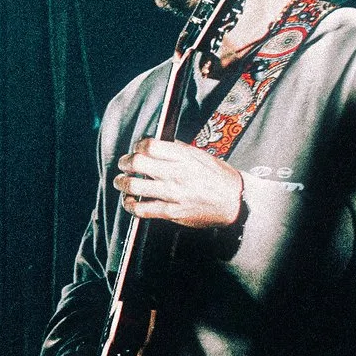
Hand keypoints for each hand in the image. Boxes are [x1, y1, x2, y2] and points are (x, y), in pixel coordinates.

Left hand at [112, 136, 245, 231]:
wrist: (235, 203)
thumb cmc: (220, 178)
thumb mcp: (202, 156)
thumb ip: (179, 149)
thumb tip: (159, 143)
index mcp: (184, 157)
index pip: (150, 146)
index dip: (138, 145)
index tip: (136, 148)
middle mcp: (176, 174)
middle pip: (138, 163)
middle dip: (125, 162)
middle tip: (124, 163)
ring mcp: (173, 194)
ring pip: (135, 186)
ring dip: (122, 183)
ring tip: (120, 182)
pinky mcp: (172, 212)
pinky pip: (143, 209)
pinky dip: (131, 205)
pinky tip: (129, 201)